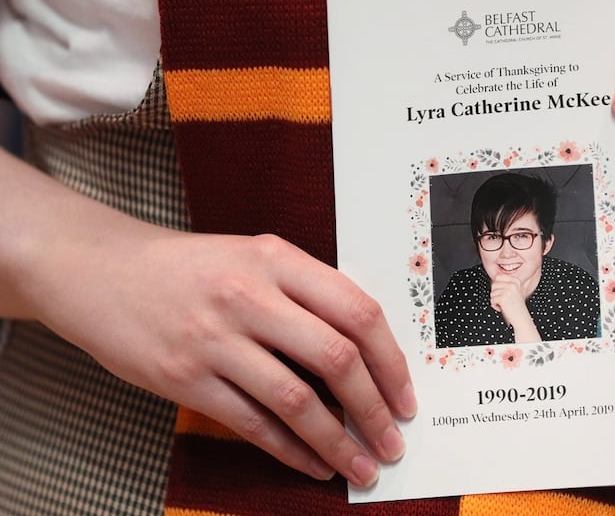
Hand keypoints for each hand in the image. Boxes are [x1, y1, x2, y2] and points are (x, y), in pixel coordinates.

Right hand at [7, 180, 415, 486]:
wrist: (99, 270)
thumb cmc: (189, 268)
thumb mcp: (254, 257)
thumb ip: (307, 291)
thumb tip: (368, 352)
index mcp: (277, 259)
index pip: (357, 311)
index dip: (392, 361)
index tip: (406, 396)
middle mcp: (249, 296)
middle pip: (337, 358)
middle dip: (375, 410)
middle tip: (393, 442)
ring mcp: (215, 339)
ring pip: (297, 402)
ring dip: (338, 442)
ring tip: (361, 467)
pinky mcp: (184, 378)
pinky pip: (252, 424)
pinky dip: (291, 451)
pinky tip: (314, 465)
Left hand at [489, 274, 539, 341]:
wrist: (521, 317)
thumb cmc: (517, 306)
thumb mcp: (516, 291)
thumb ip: (508, 282)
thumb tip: (495, 277)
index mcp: (516, 281)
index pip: (498, 276)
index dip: (497, 285)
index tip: (501, 292)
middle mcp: (512, 285)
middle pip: (494, 284)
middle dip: (495, 293)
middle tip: (503, 299)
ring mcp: (508, 291)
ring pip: (492, 293)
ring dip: (495, 300)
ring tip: (503, 304)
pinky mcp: (503, 298)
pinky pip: (492, 300)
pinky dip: (494, 306)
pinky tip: (502, 308)